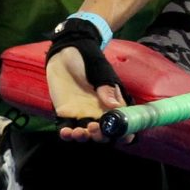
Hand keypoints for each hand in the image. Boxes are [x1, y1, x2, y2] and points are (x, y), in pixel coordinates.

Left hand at [46, 16, 125, 142]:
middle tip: (94, 128)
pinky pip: (67, 128)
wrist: (65, 52)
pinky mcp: (65, 113)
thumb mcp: (99, 71)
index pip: (121, 123)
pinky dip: (67, 134)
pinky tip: (66, 132)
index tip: (121, 137)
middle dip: (100, 136)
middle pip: (103, 133)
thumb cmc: (87, 59)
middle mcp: (98, 112)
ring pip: (86, 133)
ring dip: (84, 137)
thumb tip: (115, 106)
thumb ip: (106, 88)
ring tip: (80, 132)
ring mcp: (82, 114)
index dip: (123, 133)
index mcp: (112, 103)